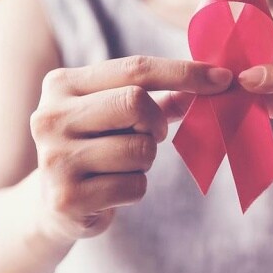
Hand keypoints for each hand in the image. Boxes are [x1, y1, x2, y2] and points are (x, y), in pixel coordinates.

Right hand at [30, 55, 231, 242]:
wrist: (50, 204)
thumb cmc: (95, 146)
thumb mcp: (117, 114)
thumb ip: (159, 97)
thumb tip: (212, 82)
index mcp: (62, 84)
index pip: (135, 68)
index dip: (185, 72)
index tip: (223, 79)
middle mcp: (50, 116)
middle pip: (137, 102)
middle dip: (156, 123)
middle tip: (149, 135)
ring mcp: (54, 158)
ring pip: (141, 149)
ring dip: (145, 160)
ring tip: (120, 165)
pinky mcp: (66, 198)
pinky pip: (134, 186)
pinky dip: (135, 188)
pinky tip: (110, 191)